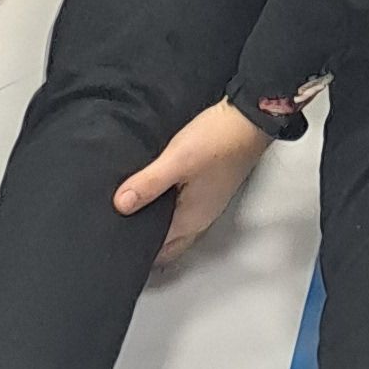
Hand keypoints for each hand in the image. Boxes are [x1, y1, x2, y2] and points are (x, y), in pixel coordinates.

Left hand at [114, 100, 270, 265]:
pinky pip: (185, 210)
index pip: (159, 249)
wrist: (250, 119)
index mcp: (191, 219)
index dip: (138, 248)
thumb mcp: (177, 160)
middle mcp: (201, 217)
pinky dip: (169, 210)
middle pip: (171, 244)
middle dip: (150, 244)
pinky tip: (160, 195)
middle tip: (125, 234)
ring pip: (178, 227)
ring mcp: (208, 203)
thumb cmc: (219, 140)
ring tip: (137, 216)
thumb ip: (148, 183)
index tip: (118, 242)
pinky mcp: (210, 188)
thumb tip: (121, 205)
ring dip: (160, 226)